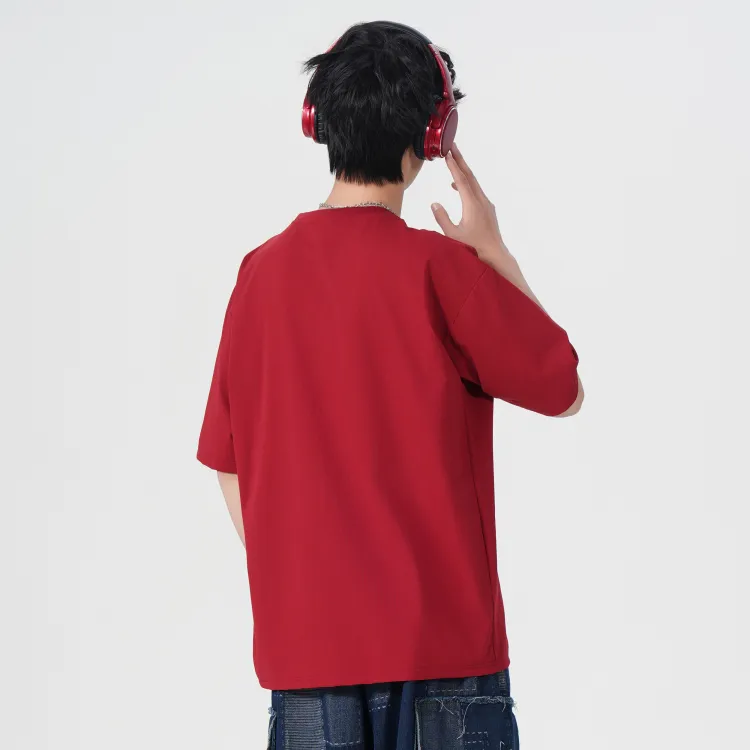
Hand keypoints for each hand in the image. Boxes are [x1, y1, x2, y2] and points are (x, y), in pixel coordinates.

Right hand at [431, 144, 511, 265]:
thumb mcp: (453, 236)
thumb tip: (434, 204)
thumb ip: (442, 219)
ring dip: (463, 171)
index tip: (447, 153)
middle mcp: (481, 201)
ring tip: (453, 160)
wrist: (495, 256)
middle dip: (460, 160)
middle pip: (469, 176)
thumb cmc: (473, 248)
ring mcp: (486, 205)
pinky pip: (476, 191)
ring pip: (474, 183)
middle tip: (452, 146)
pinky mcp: (488, 210)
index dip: (453, 165)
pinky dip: (466, 183)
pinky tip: (457, 186)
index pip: (461, 180)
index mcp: (472, 205)